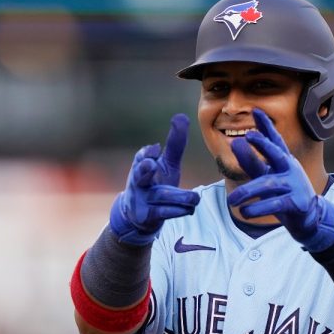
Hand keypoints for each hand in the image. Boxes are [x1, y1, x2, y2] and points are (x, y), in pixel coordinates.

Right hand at [110, 114, 200, 245]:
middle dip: (143, 169)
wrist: (140, 216)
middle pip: (139, 174)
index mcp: (141, 166)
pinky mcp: (147, 216)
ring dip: (178, 197)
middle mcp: (138, 182)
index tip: (154, 150)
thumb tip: (181, 116)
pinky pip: (163, 213)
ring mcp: (141, 200)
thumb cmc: (156, 184)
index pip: (141, 157)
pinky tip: (190, 208)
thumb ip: (174, 144)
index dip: (146, 154)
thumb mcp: (166, 163)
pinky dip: (178, 210)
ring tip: (195, 198)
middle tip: (150, 164)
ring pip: (160, 197)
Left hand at [227, 108, 333, 252]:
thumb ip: (251, 162)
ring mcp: (294, 185)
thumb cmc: (283, 193)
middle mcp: (290, 169)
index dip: (266, 126)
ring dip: (247, 192)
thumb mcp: (267, 176)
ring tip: (232, 200)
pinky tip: (245, 212)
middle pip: (276, 153)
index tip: (256, 110)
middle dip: (263, 144)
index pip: (275, 140)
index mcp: (284, 160)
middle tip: (247, 135)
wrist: (309, 218)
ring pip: (267, 184)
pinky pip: (274, 204)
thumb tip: (234, 142)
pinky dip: (257, 209)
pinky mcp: (295, 203)